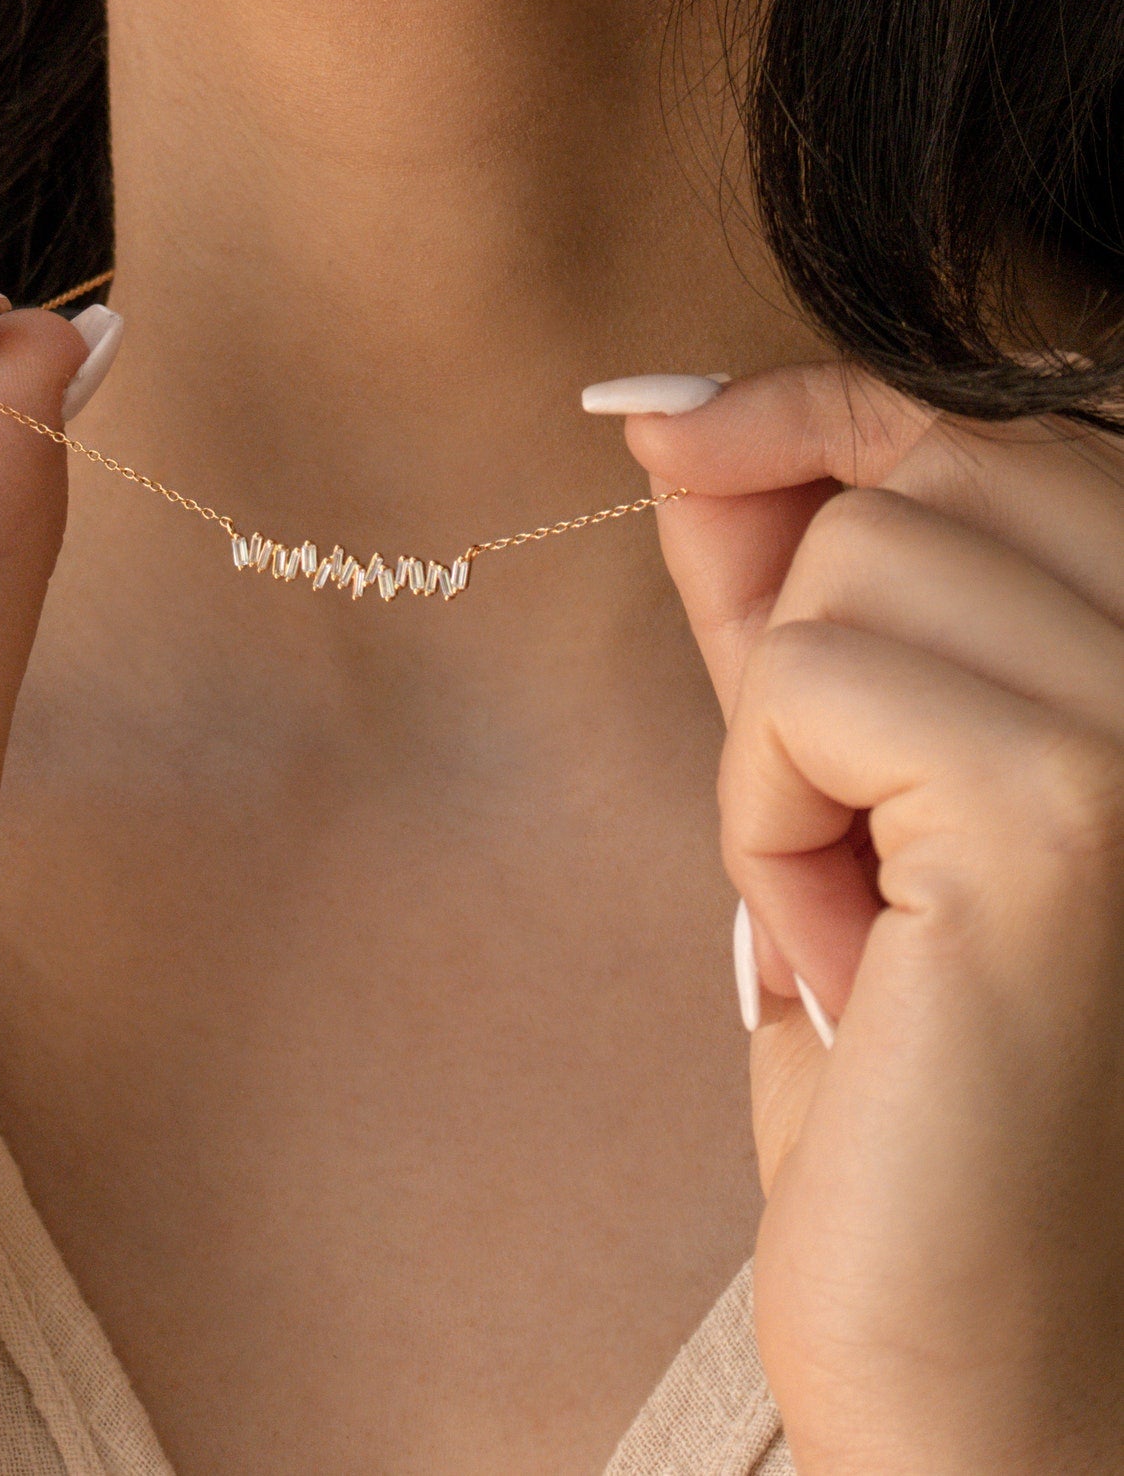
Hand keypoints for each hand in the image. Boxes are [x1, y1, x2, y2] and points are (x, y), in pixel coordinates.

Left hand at [622, 369, 1123, 1473]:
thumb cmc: (908, 1061)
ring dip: (786, 759)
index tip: (674, 422)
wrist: (981, 1336)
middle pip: (917, 479)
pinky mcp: (1071, 810)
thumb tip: (684, 422)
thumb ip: (785, 591)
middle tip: (847, 840)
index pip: (995, 430)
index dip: (820, 408)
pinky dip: (770, 821)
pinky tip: (855, 959)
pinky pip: (801, 685)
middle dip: (808, 638)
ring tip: (866, 920)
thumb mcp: (837, 783)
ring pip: (837, 579)